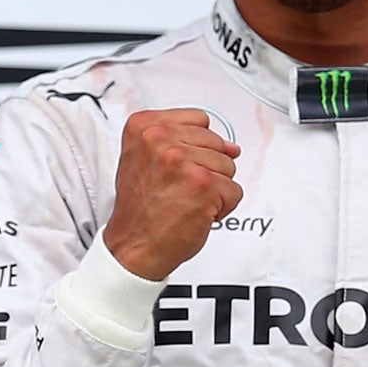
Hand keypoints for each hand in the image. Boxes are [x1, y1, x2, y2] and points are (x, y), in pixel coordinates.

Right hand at [103, 108, 242, 279]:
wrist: (133, 246)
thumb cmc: (140, 210)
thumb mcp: (145, 160)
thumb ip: (182, 142)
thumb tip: (230, 146)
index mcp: (143, 127)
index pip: (199, 120)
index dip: (195, 147)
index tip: (178, 165)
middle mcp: (160, 139)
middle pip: (216, 143)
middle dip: (205, 168)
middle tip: (177, 188)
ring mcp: (182, 160)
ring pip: (228, 166)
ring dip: (213, 188)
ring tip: (184, 199)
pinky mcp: (203, 184)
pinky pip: (234, 191)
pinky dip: (221, 207)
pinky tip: (195, 212)